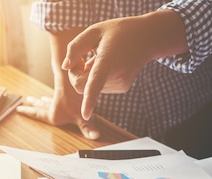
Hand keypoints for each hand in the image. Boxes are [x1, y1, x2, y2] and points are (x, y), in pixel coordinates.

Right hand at [16, 94, 99, 139]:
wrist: (74, 78)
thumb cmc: (76, 100)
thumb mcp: (82, 118)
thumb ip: (88, 128)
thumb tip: (95, 137)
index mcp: (54, 115)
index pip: (38, 115)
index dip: (29, 113)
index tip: (19, 109)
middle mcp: (54, 105)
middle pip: (42, 106)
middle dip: (35, 105)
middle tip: (27, 101)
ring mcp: (59, 96)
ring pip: (49, 99)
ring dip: (43, 100)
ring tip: (38, 98)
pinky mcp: (65, 88)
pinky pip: (57, 93)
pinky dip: (55, 94)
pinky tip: (59, 92)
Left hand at [62, 10, 187, 120]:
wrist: (146, 38)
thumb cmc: (118, 32)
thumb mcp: (94, 31)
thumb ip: (75, 47)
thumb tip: (65, 67)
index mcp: (108, 60)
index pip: (96, 82)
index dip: (90, 100)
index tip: (85, 116)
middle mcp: (116, 76)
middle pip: (83, 86)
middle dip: (76, 74)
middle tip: (81, 57)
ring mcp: (120, 84)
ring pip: (90, 87)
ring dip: (88, 74)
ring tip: (100, 57)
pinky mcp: (122, 88)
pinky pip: (100, 87)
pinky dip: (97, 77)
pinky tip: (109, 64)